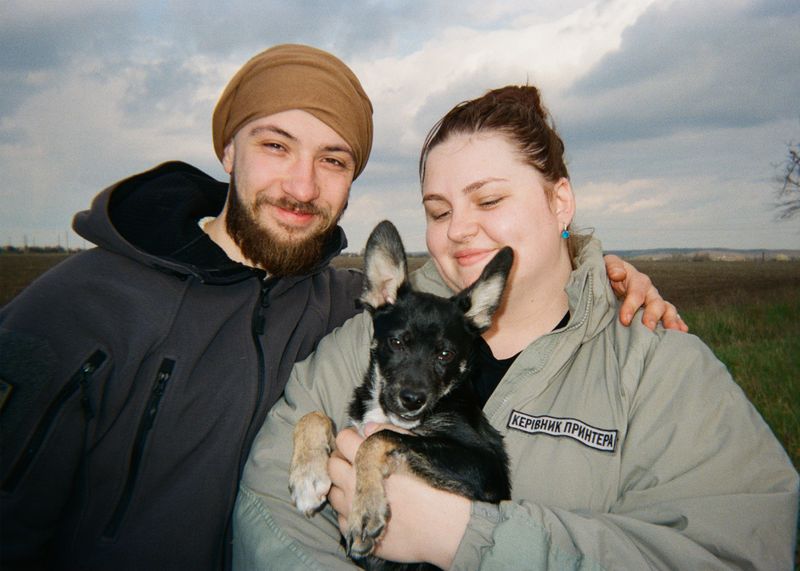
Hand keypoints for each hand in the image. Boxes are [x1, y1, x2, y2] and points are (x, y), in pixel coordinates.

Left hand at [328, 425, 469, 568]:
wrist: (449, 527)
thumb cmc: (437, 484)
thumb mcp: (417, 448)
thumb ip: (388, 432)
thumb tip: (367, 427)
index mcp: (369, 457)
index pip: (343, 439)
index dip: (352, 438)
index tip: (362, 443)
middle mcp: (354, 480)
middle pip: (332, 463)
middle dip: (343, 459)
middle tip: (359, 464)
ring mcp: (352, 507)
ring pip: (332, 491)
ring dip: (343, 486)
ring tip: (363, 488)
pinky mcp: (356, 530)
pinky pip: (340, 517)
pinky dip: (350, 511)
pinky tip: (368, 509)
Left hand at [604, 254, 687, 331]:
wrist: (611, 281)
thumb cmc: (608, 274)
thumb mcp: (607, 265)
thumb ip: (612, 265)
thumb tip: (619, 274)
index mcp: (637, 280)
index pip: (637, 292)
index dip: (631, 306)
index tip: (624, 320)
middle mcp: (649, 291)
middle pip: (656, 302)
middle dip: (653, 315)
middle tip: (649, 327)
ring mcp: (655, 302)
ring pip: (667, 310)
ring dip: (671, 320)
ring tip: (672, 332)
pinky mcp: (658, 312)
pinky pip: (672, 316)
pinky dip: (678, 323)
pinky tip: (682, 331)